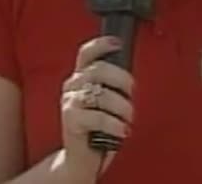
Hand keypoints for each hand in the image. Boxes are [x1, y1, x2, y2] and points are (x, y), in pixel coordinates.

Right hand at [58, 36, 134, 181]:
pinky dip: (115, 124)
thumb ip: (111, 85)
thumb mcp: (105, 101)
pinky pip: (97, 117)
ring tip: (128, 118)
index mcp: (81, 76)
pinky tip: (122, 130)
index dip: (101, 44)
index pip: (87, 53)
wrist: (81, 158)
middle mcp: (72, 85)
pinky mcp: (70, 120)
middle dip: (122, 80)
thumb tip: (129, 76)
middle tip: (132, 94)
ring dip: (122, 107)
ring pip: (101, 94)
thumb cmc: (98, 127)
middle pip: (98, 70)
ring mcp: (69, 102)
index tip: (119, 43)